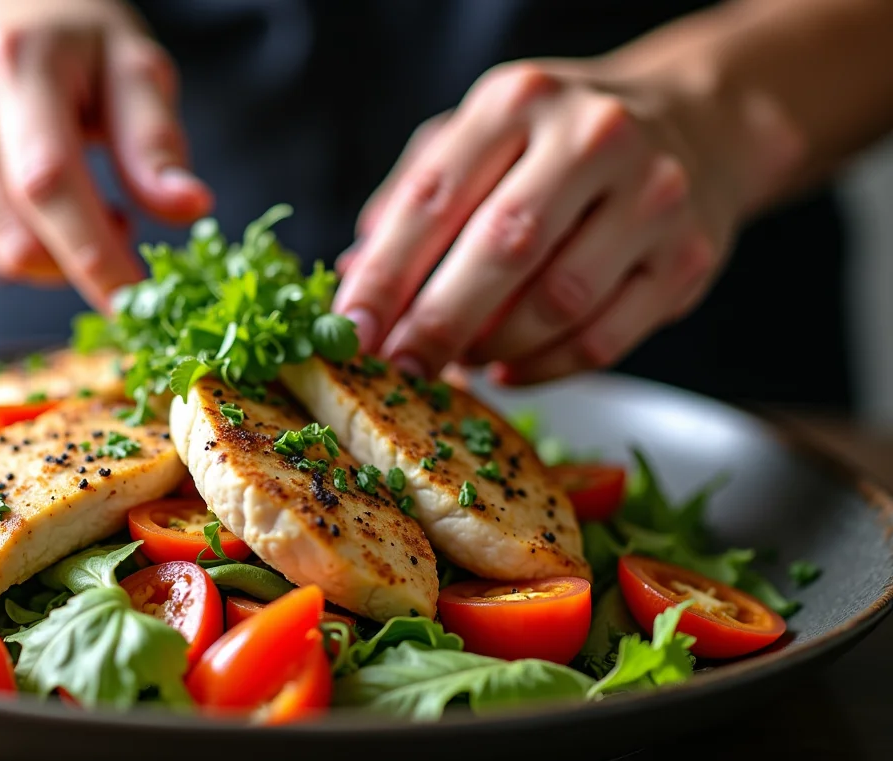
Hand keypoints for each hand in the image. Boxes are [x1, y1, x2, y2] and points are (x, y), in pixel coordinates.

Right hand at [0, 1, 211, 308]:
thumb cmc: (76, 49)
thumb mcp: (133, 69)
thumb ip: (155, 141)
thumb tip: (188, 207)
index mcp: (15, 66)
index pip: (49, 184)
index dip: (94, 256)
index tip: (137, 302)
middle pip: (17, 238)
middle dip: (83, 261)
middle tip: (122, 224)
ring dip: (56, 257)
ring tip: (83, 201)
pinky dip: (24, 248)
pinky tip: (38, 202)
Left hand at [334, 58, 798, 383]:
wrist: (697, 121)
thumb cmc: (558, 140)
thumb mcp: (480, 136)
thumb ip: (413, 199)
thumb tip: (353, 275)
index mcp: (519, 102)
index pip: (435, 196)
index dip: (384, 274)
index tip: (351, 331)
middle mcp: (592, 138)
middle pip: (502, 249)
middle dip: (437, 324)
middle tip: (400, 368)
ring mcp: (653, 197)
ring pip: (557, 303)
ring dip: (493, 348)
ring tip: (463, 358)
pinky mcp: (688, 258)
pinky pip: (602, 340)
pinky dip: (543, 369)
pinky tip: (510, 368)